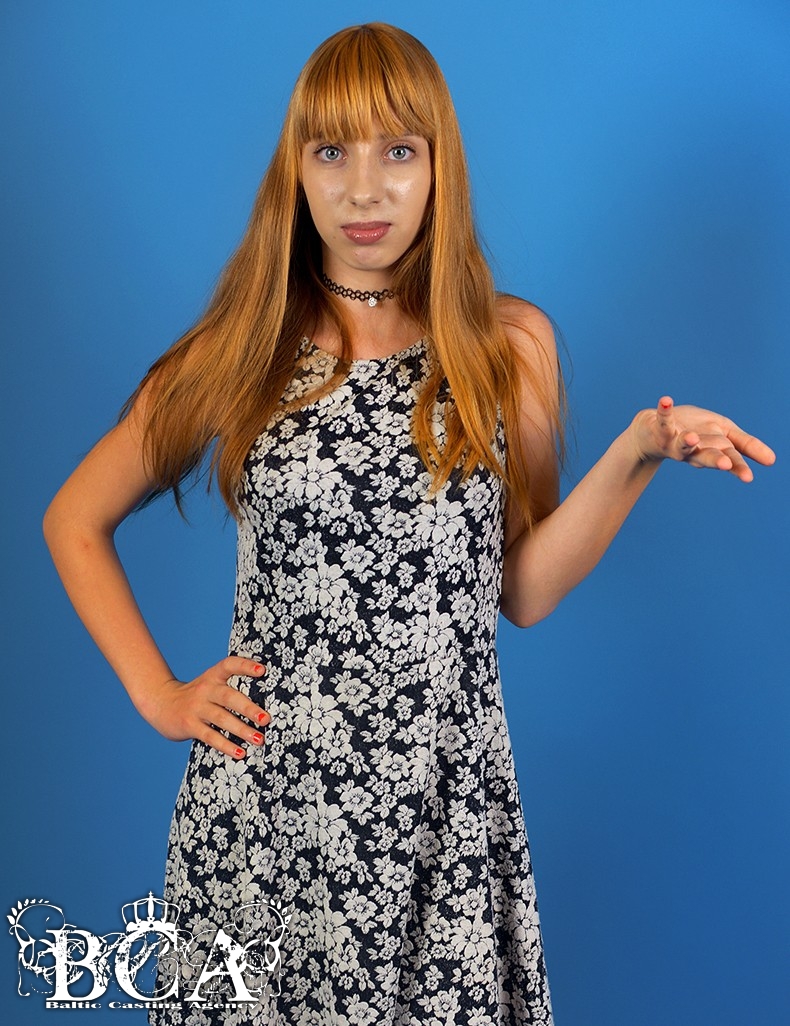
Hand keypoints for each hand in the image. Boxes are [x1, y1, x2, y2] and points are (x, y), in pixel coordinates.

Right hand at [136, 657, 270, 759]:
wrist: (160, 703)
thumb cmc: (197, 696)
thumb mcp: (210, 685)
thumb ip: (231, 688)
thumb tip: (265, 704)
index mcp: (213, 676)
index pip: (229, 665)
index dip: (245, 666)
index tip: (262, 671)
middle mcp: (205, 689)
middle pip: (229, 697)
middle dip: (249, 708)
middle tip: (266, 719)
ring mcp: (196, 707)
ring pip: (221, 718)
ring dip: (242, 730)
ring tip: (259, 739)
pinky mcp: (189, 725)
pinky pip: (209, 736)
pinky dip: (225, 745)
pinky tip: (240, 753)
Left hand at [631, 397, 775, 481]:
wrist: (653, 432)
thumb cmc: (694, 432)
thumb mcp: (724, 436)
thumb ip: (746, 445)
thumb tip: (773, 460)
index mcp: (712, 451)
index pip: (729, 458)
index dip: (738, 467)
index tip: (748, 477)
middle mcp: (693, 451)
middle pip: (706, 456)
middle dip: (715, 460)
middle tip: (725, 465)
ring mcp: (675, 442)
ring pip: (682, 445)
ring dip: (687, 441)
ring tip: (692, 437)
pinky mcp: (661, 429)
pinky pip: (662, 419)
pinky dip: (664, 410)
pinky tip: (666, 400)